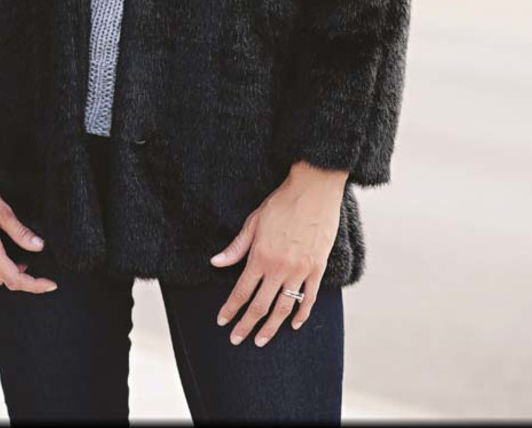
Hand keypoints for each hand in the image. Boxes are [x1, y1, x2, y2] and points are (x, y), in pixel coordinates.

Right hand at [0, 138, 57, 293]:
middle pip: (0, 279)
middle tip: (29, 260)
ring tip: (12, 252)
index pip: (13, 278)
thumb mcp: (1, 208)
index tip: (49, 284)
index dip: (34, 284)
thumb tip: (37, 246)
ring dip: (1, 269)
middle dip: (18, 275)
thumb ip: (19, 232)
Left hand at [210, 163, 344, 346]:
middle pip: (260, 306)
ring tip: (261, 340)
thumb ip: (236, 247)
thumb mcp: (254, 222)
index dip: (230, 309)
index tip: (222, 322)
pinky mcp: (316, 268)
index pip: (241, 292)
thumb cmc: (282, 203)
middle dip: (246, 325)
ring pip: (283, 308)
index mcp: (260, 257)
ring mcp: (300, 271)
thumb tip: (215, 262)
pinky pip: (309, 298)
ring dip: (271, 328)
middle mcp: (279, 269)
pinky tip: (294, 325)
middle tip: (236, 339)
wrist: (314, 190)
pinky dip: (301, 315)